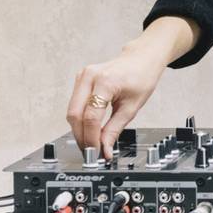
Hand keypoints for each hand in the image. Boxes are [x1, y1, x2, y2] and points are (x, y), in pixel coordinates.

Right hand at [66, 17, 200, 157]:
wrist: (141, 59)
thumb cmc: (141, 78)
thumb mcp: (132, 107)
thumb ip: (115, 129)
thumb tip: (105, 149)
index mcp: (105, 82)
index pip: (91, 117)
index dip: (92, 138)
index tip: (97, 153)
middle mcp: (89, 76)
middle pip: (75, 114)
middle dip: (81, 136)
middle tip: (91, 153)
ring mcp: (82, 76)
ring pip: (71, 111)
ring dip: (79, 130)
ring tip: (91, 144)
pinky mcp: (80, 79)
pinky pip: (74, 104)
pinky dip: (80, 120)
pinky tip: (88, 130)